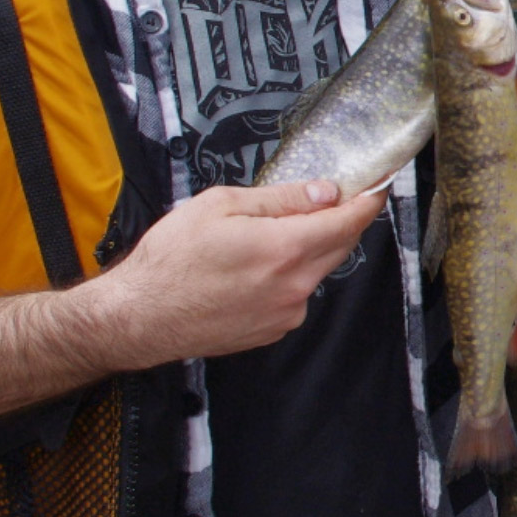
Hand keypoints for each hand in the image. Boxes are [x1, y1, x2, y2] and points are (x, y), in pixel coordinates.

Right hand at [80, 180, 386, 364]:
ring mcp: (286, 314)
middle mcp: (295, 287)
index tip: (377, 185)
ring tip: (269, 235)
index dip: (368, 200)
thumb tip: (324, 192)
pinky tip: (254, 267)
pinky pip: (296, 294)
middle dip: (340, 221)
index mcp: (285, 250)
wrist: (139, 318)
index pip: (348, 222)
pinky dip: (289, 275)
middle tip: (330, 199)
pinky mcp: (272, 331)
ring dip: (309, 249)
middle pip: (339, 247)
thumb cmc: (170, 259)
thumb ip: (279, 200)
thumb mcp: (220, 207)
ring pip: (317, 272)